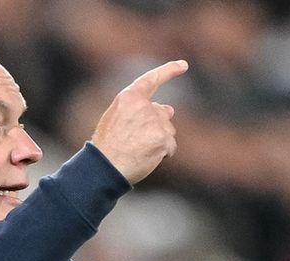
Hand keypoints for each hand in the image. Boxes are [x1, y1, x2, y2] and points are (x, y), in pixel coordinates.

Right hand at [91, 60, 187, 184]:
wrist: (106, 166)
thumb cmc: (108, 146)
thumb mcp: (116, 118)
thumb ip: (139, 109)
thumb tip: (169, 108)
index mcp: (129, 97)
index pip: (152, 79)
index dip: (169, 71)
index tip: (183, 65)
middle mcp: (143, 106)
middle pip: (163, 112)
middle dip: (158, 125)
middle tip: (140, 140)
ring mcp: (154, 122)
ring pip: (168, 130)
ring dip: (160, 140)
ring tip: (140, 150)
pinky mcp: (162, 138)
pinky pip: (171, 146)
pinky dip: (164, 153)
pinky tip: (148, 157)